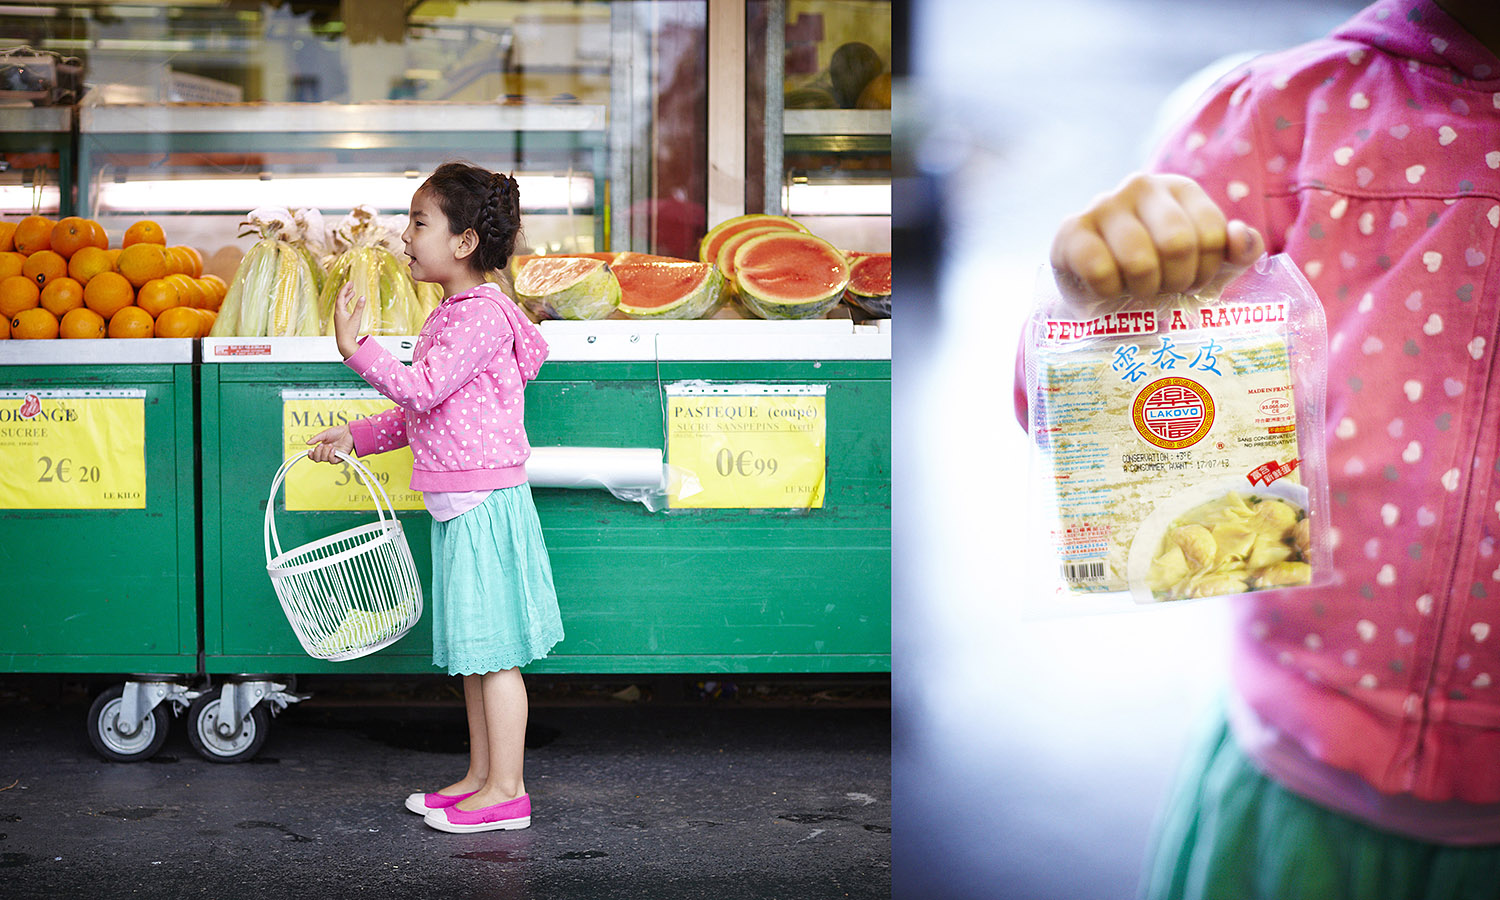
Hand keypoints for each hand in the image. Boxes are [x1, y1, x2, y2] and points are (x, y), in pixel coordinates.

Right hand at [307, 425, 353, 463]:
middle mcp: (327, 453)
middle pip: (317, 459)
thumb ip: (316, 439)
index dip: (311, 455)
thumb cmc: (338, 432)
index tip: (309, 451)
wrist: (349, 432)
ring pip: (324, 460)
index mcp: (322, 448)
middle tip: (321, 445)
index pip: (314, 456)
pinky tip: (333, 449)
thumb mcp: (324, 434)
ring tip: (330, 445)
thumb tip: (307, 443)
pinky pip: (333, 461)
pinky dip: (331, 455)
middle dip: (317, 453)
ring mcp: (333, 456)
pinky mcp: (340, 458)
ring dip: (325, 452)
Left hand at [332, 282, 365, 358]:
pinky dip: (347, 304)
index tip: (350, 282)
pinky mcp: (341, 321)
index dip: (346, 288)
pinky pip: (343, 309)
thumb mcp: (356, 318)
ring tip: (352, 293)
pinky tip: (351, 305)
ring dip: (347, 297)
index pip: (341, 296)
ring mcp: (338, 317)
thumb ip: (360, 307)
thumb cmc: (349, 332)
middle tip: (351, 285)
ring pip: (342, 304)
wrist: (344, 343)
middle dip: (346, 291)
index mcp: (339, 310)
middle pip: (340, 298)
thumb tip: (363, 297)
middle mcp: (337, 312)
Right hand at [1051, 173, 1264, 297]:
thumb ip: (1238, 252)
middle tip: (1163, 288)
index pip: (1214, 233)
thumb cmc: (1159, 276)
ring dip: (1142, 290)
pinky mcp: (1070, 230)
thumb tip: (1241, 237)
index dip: (1207, 270)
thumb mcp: (1208, 267)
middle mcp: (1141, 185)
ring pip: (1139, 260)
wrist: (1102, 297)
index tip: (1192, 280)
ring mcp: (1102, 204)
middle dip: (1175, 281)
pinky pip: (1100, 271)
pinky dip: (1109, 292)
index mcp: (1180, 188)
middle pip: (1178, 243)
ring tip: (1135, 289)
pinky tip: (1106, 288)